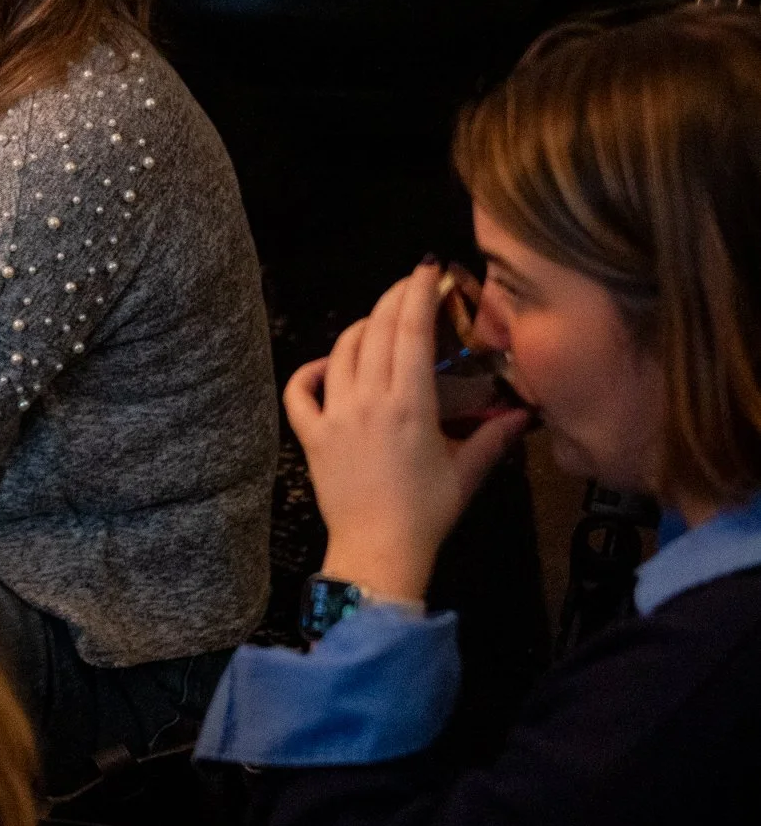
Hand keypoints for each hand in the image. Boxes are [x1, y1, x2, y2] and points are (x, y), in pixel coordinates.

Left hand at [283, 261, 530, 602]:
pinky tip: (327, 366)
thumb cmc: (427, 514)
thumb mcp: (466, 474)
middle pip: (378, 330)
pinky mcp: (310, 435)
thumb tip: (526, 411)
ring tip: (381, 322)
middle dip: (395, 298)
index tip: (428, 271)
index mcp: (410, 404)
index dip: (419, 294)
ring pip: (342, 352)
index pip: (412, 331)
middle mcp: (369, 400)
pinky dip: (310, 370)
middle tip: (412, 283)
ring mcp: (335, 415)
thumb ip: (494, 436)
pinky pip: (300, 392)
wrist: (377, 554)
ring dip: (361, 329)